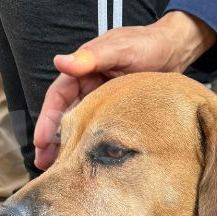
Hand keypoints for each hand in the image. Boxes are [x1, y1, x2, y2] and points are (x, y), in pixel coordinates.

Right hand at [33, 11, 216, 168]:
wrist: (176, 50)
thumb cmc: (148, 44)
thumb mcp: (121, 49)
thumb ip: (93, 56)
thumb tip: (60, 62)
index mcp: (82, 70)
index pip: (57, 98)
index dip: (47, 120)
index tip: (40, 142)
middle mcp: (87, 85)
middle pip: (64, 115)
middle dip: (52, 140)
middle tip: (44, 165)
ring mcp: (100, 99)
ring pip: (79, 125)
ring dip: (69, 146)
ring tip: (61, 171)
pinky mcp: (115, 110)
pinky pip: (98, 129)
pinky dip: (89, 144)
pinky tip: (88, 162)